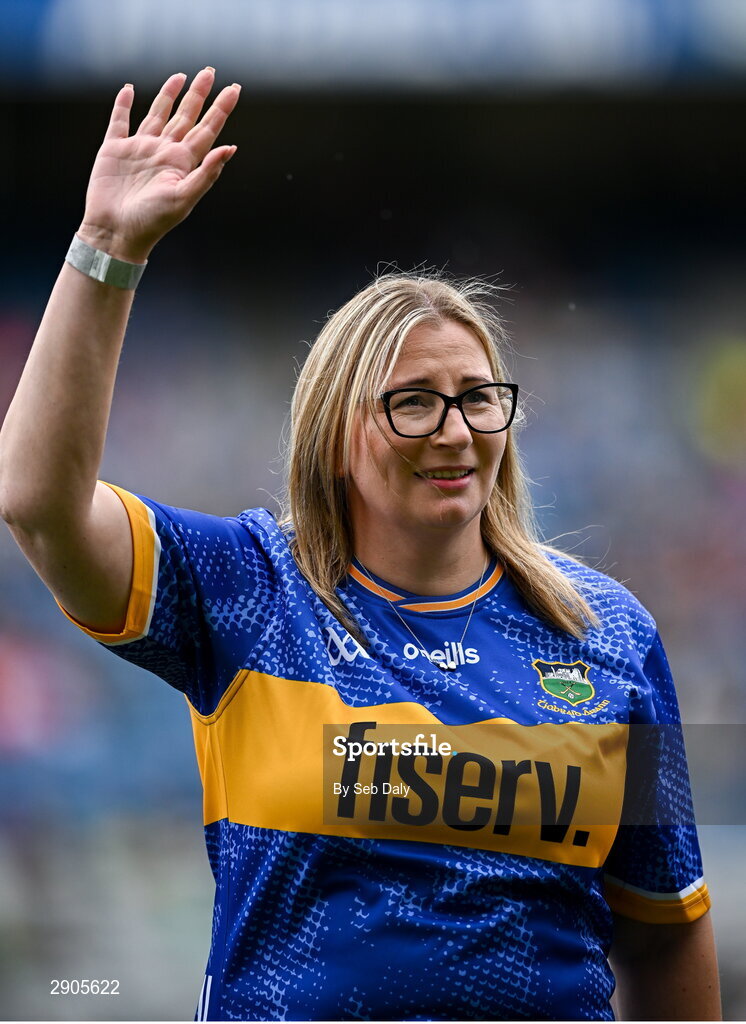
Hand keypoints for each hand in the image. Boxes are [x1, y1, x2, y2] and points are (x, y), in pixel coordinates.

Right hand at [78, 68, 239, 262]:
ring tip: (181, 76)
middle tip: (211, 72)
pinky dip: (124, 105)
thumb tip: (230, 148)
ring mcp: (139, 149)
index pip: (206, 130)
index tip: (234, 90)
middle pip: (186, 116)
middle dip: (199, 95)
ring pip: (158, 114)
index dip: (220, 110)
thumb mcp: (183, 198)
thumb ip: (206, 174)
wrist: (116, 233)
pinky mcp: (114, 149)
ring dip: (169, 95)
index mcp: (182, 163)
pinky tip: (130, 91)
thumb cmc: (152, 221)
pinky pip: (120, 121)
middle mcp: (163, 152)